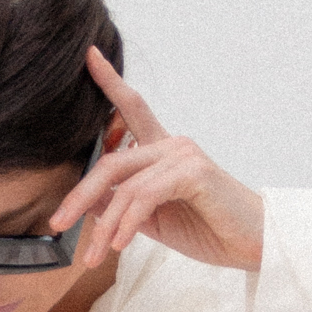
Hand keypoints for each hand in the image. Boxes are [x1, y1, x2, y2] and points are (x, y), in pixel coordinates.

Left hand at [50, 50, 265, 270]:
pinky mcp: (194, 172)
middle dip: (79, 194)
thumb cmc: (208, 229)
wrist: (253, 244)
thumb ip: (122, 205)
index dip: (109, 81)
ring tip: (95, 255)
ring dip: (104, 225)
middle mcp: (172, 145)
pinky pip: (145, 196)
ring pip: (124, 184)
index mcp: (162, 151)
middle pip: (111, 160)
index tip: (89, 55)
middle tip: (58, 222)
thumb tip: (87, 200)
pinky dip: (127, 222)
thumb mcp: (152, 219)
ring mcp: (184, 155)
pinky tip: (120, 244)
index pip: (131, 108)